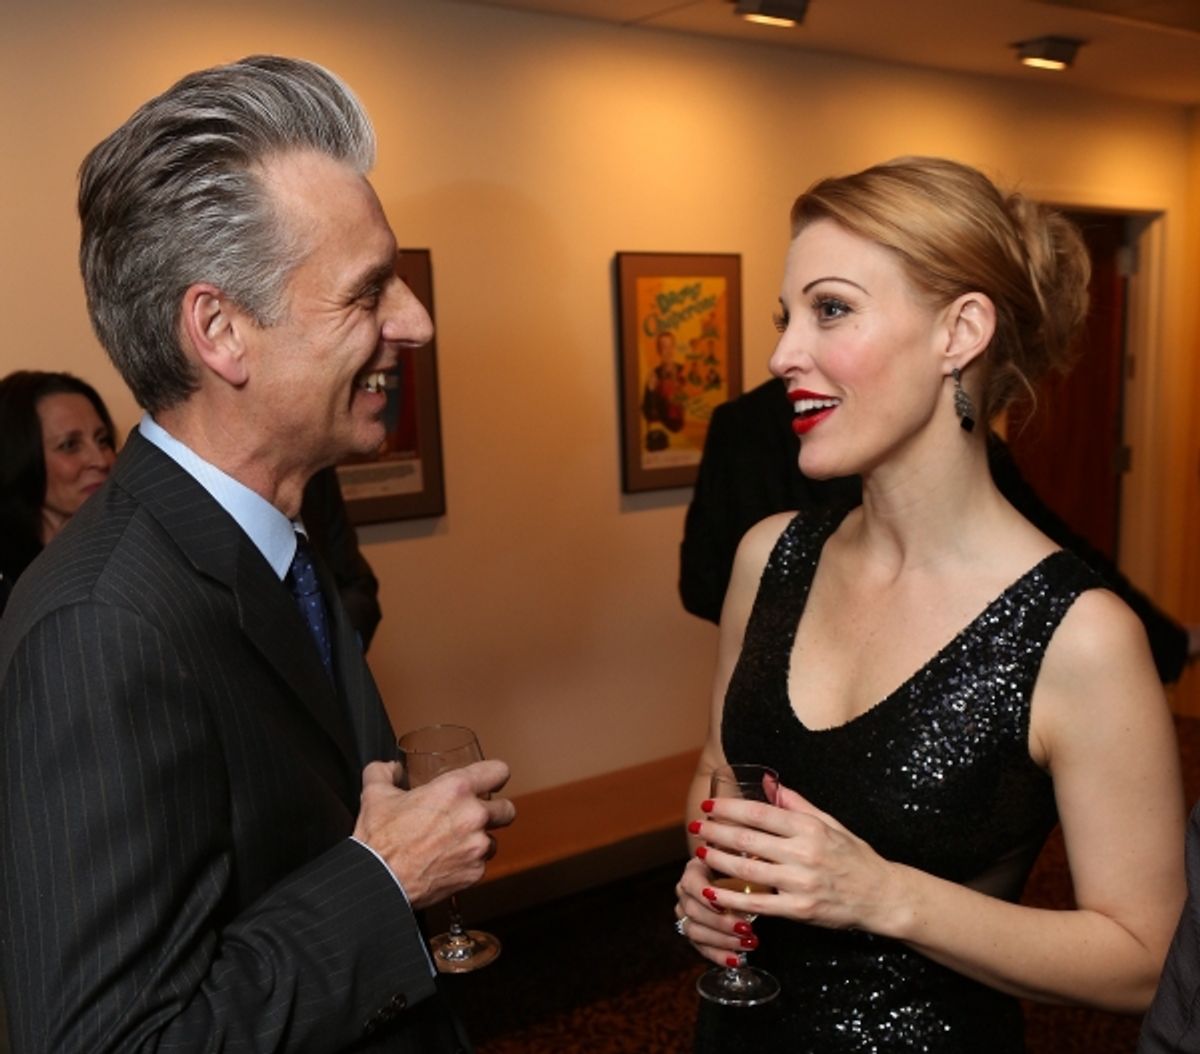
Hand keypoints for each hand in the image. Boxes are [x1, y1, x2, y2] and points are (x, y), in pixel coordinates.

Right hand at [352, 759, 515, 909]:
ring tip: (456, 843)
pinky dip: (468, 864)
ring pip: (494, 839)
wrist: (379, 881)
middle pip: (507, 808)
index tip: (491, 781)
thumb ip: (384, 772)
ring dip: (480, 840)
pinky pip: (481, 864)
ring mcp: (478, 846)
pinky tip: (448, 862)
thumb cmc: (379, 838)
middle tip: (476, 815)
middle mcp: (474, 816)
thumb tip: (391, 767)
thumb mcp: (375, 794)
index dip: (495, 775)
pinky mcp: (475, 873)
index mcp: (456, 789)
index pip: (499, 771)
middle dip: (495, 811)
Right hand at [674, 857, 760, 968]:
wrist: (734, 874)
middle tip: (747, 928)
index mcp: (694, 870)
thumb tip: (758, 857)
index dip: (705, 895)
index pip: (692, 883)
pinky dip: (719, 955)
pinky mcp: (695, 933)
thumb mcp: (744, 855)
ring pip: (694, 932)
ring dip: (722, 941)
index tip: (724, 904)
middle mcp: (685, 892)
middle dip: (720, 923)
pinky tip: (736, 960)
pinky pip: (701, 948)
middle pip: (693, 911)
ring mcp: (687, 914)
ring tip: (749, 943)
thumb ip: (744, 857)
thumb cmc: (742, 862)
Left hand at [686, 785, 898, 935]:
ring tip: (701, 852)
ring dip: (719, 860)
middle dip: (716, 831)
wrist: (880, 895)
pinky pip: (758, 903)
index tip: (709, 805)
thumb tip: (766, 780)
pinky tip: (713, 892)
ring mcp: (800, 883)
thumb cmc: (853, 856)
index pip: (760, 813)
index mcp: (809, 827)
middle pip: (748, 839)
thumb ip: (795, 802)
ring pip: (748, 870)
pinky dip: (731, 898)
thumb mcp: (828, 822)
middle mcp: (803, 853)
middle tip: (696, 826)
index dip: (730, 808)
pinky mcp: (799, 910)